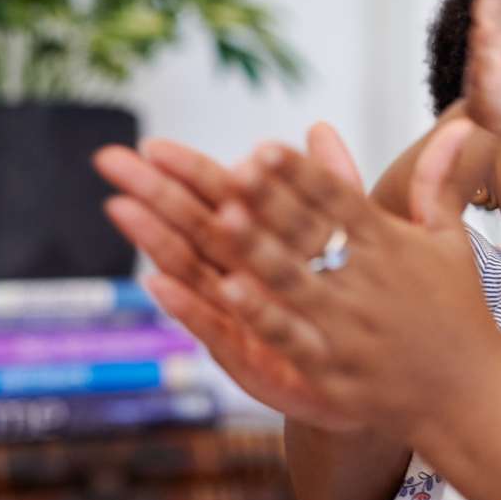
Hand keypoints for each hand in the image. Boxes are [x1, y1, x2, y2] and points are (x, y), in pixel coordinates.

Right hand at [93, 127, 365, 431]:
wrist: (390, 373)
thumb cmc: (357, 303)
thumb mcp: (354, 237)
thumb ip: (335, 185)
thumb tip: (320, 126)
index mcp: (268, 245)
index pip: (223, 198)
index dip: (191, 172)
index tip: (155, 145)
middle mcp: (245, 277)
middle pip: (195, 227)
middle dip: (154, 194)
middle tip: (110, 160)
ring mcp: (243, 319)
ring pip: (195, 273)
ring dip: (158, 241)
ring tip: (124, 209)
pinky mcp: (252, 360)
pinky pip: (215, 330)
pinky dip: (189, 307)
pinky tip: (160, 284)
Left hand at [203, 120, 500, 439]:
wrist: (473, 393)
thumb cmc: (459, 310)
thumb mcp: (450, 242)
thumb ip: (437, 182)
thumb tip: (458, 124)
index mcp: (392, 245)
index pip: (342, 201)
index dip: (303, 174)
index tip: (266, 147)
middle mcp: (370, 281)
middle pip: (312, 234)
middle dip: (272, 200)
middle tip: (232, 169)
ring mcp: (351, 327)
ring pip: (296, 282)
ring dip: (258, 249)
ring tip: (223, 218)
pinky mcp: (337, 371)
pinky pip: (292, 339)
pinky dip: (260, 315)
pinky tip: (225, 292)